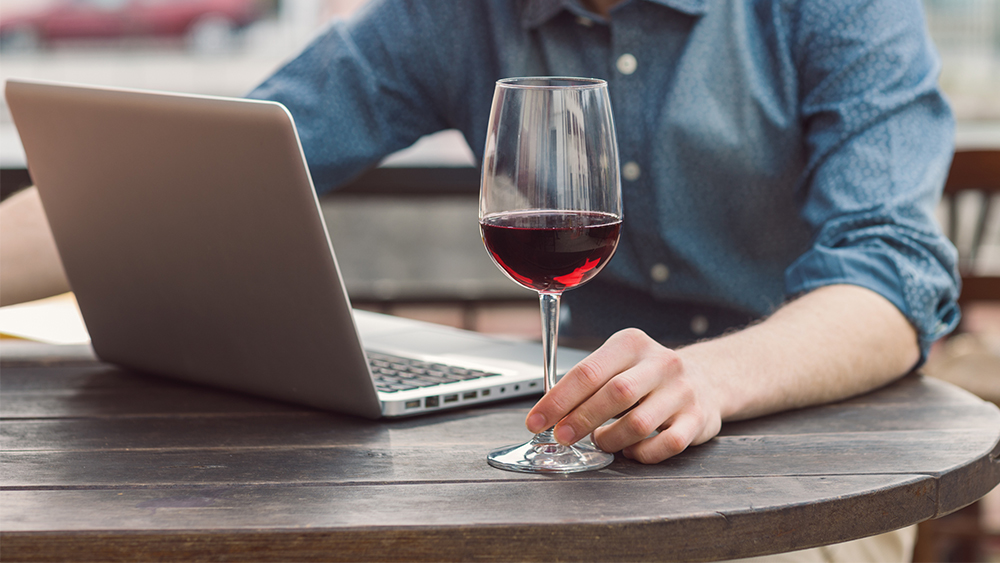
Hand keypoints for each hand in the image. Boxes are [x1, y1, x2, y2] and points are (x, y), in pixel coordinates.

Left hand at [525, 328, 722, 463]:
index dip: (558, 400)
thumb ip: (587, 382)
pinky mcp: (698, 419)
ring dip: (611, 439)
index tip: (537, 421)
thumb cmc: (648, 375)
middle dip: (580, 420)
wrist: (707, 379)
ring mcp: (682, 391)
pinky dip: (641, 454)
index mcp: (632, 344)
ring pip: (639, 424)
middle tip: (562, 437)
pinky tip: (631, 450)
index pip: (588, 371)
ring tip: (602, 440)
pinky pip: (666, 445)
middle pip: (614, 395)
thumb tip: (547, 411)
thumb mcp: (618, 363)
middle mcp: (661, 363)